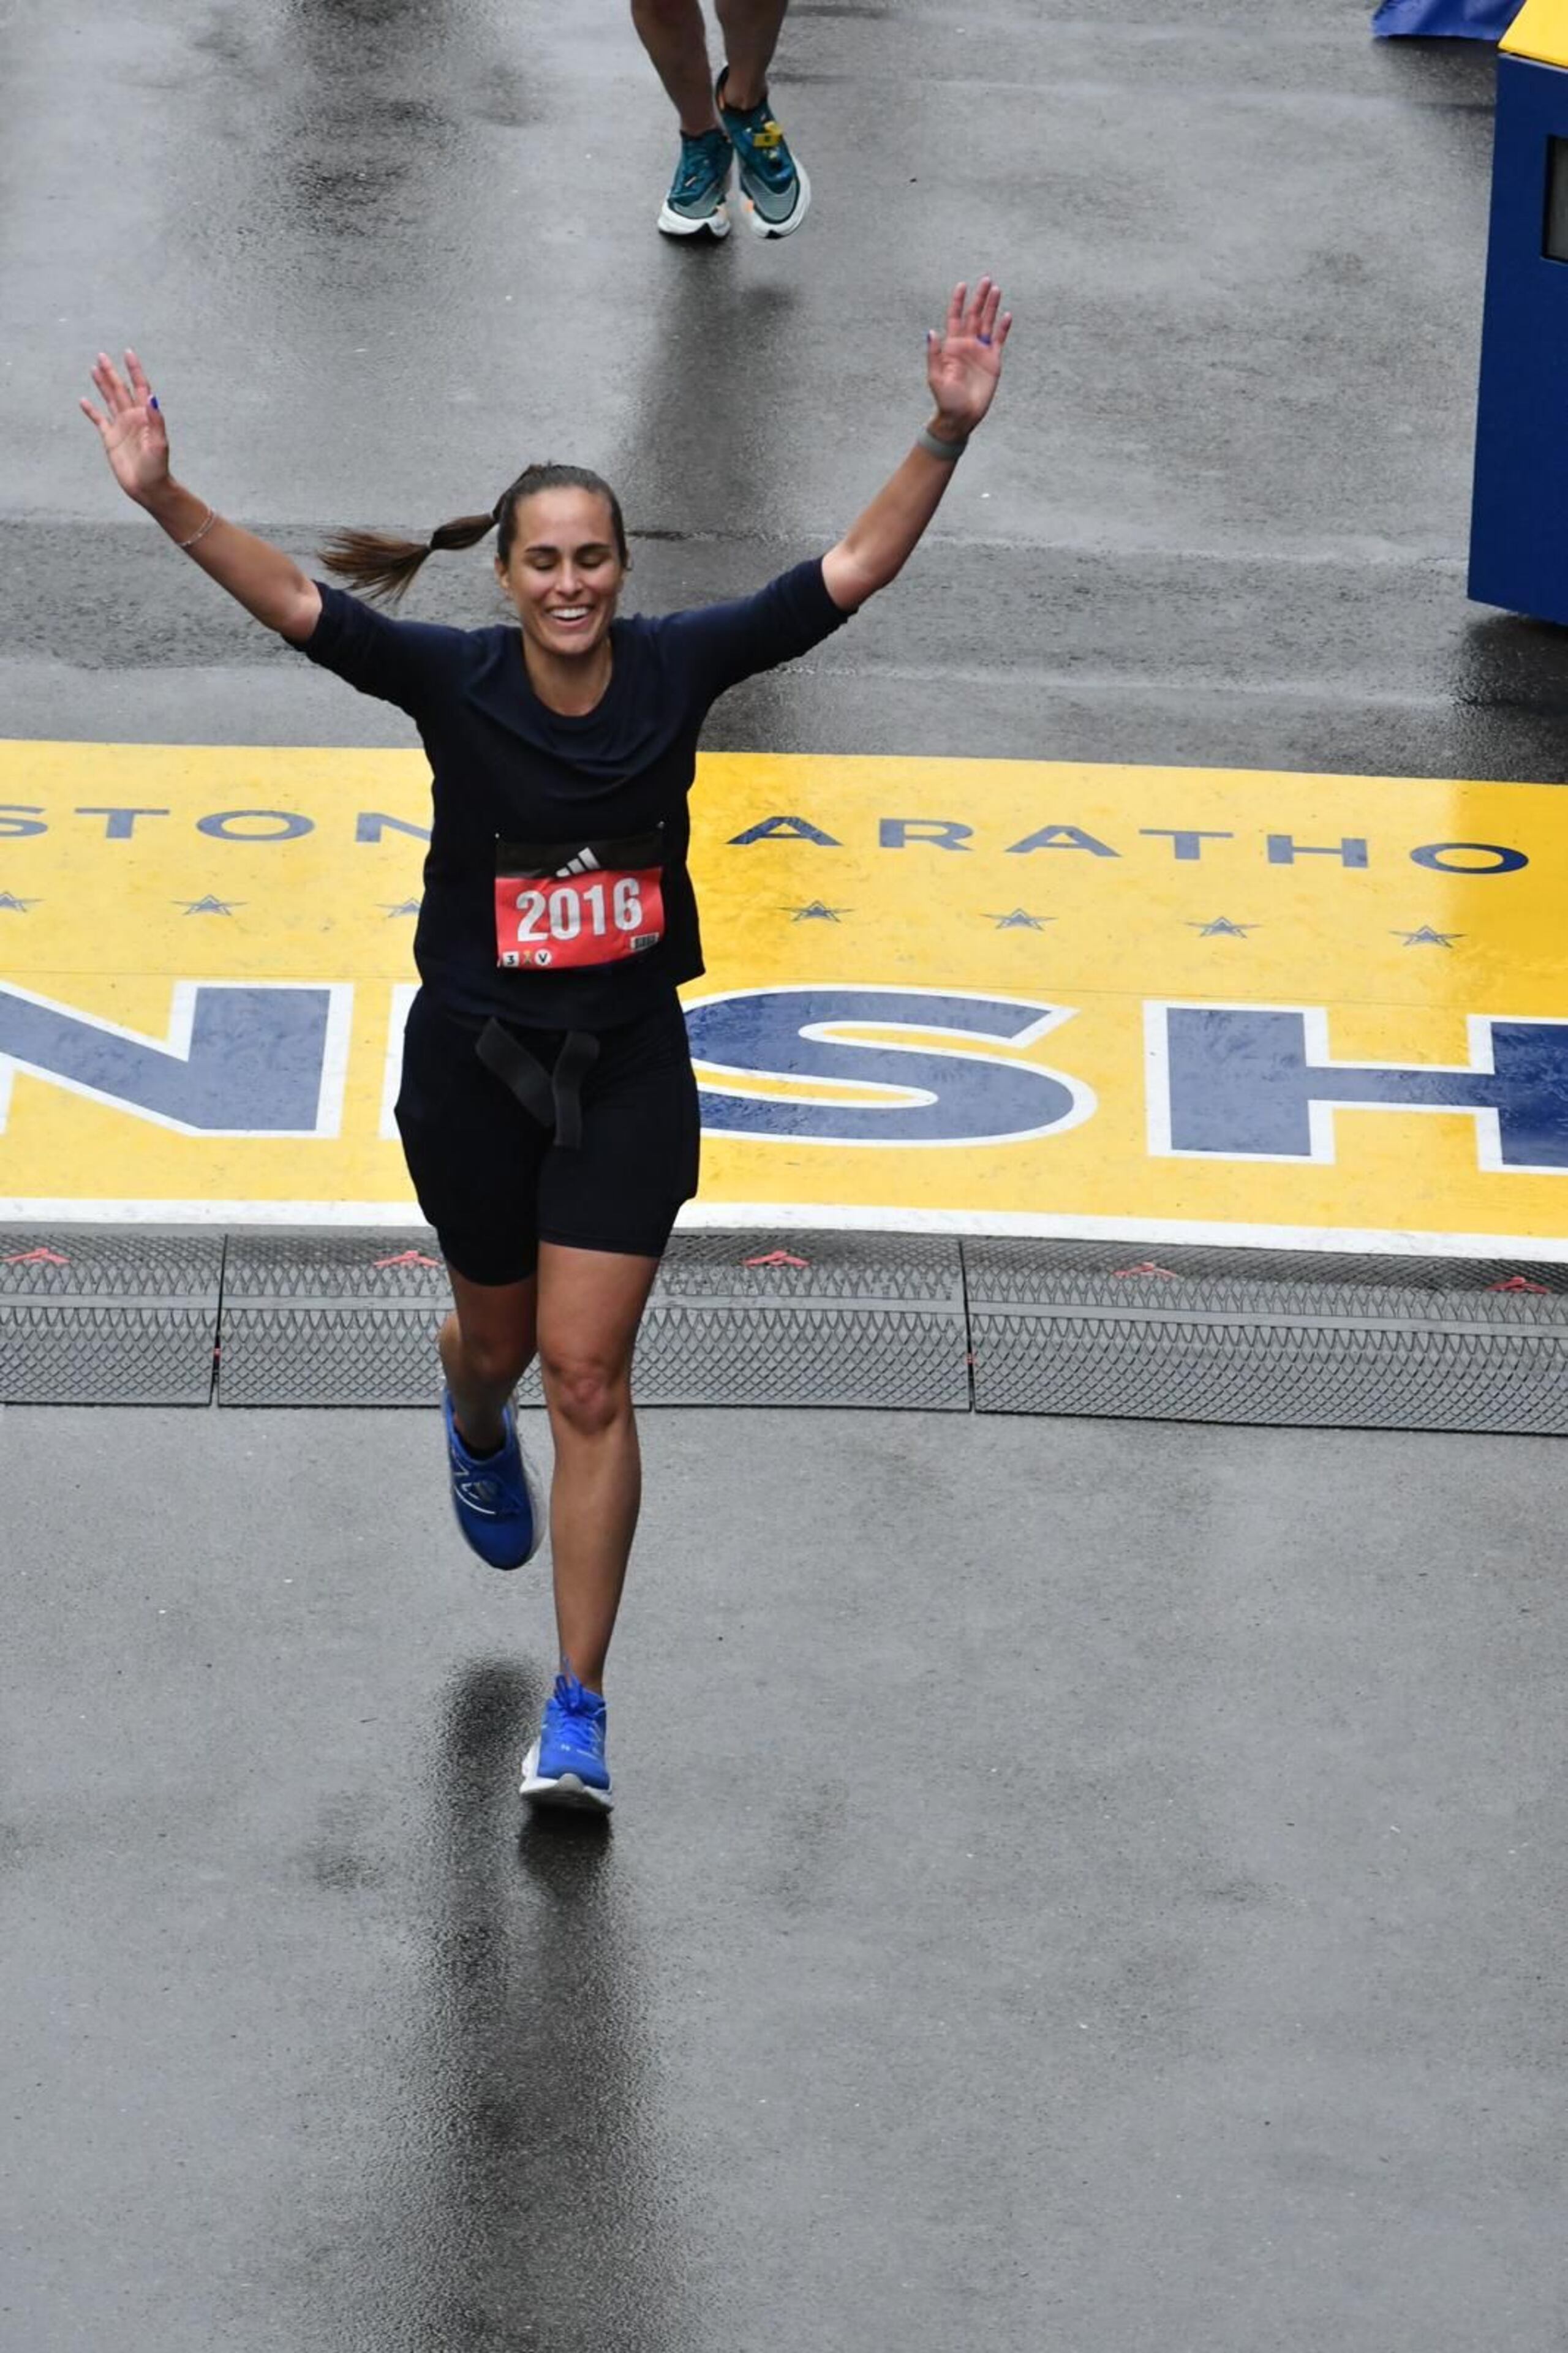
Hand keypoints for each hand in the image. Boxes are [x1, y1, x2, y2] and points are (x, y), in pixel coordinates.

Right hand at [80, 349, 170, 504]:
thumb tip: (152, 396)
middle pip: (120, 389)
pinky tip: (84, 400)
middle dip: (111, 372)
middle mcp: (132, 418)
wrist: (148, 488)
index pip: (139, 387)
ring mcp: (121, 427)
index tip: (128, 353)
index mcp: (145, 416)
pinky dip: (91, 410)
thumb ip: (156, 420)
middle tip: (102, 355)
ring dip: (102, 384)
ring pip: (109, 400)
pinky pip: (98, 420)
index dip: (134, 370)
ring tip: (94, 368)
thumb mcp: (160, 444)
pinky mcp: (110, 439)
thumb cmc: (157, 468)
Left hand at [925, 278, 1011, 437]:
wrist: (961, 417)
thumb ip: (935, 355)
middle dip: (979, 298)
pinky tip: (1007, 315)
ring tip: (997, 289)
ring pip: (987, 323)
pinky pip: (999, 340)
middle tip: (987, 279)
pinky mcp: (993, 361)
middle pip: (974, 315)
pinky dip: (1003, 328)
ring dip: (992, 307)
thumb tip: (931, 332)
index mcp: (952, 346)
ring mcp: (980, 351)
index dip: (958, 301)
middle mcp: (967, 345)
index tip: (963, 285)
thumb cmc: (946, 399)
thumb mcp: (936, 377)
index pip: (955, 318)